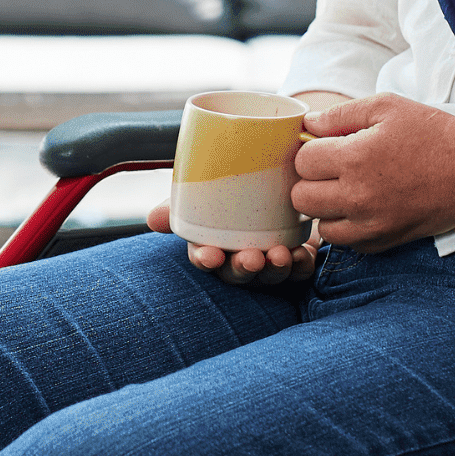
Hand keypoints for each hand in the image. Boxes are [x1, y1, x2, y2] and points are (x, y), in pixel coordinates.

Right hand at [145, 199, 319, 285]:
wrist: (286, 180)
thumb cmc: (240, 190)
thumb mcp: (210, 188)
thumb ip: (183, 200)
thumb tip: (152, 219)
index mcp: (215, 243)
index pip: (204, 257)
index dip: (204, 259)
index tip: (209, 255)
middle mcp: (241, 257)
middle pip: (237, 272)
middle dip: (242, 268)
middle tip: (250, 258)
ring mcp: (270, 261)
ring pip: (269, 275)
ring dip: (274, 269)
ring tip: (280, 255)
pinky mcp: (298, 259)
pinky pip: (300, 271)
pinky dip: (301, 266)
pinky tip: (302, 255)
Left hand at [292, 94, 454, 251]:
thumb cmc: (432, 133)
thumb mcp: (387, 106)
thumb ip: (340, 114)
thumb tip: (308, 125)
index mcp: (356, 158)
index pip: (302, 161)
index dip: (312, 149)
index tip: (327, 145)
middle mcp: (358, 196)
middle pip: (300, 198)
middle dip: (310, 180)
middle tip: (332, 168)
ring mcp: (371, 224)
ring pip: (319, 225)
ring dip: (325, 208)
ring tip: (346, 188)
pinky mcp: (384, 242)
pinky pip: (346, 242)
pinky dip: (347, 227)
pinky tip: (364, 206)